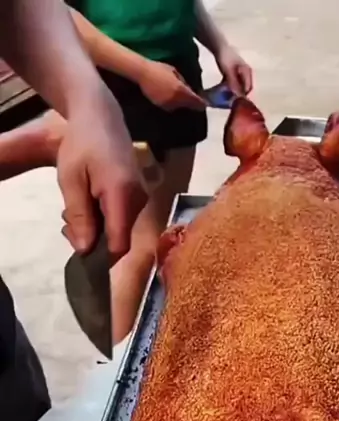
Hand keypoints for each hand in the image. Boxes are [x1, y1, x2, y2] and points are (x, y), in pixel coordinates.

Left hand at [57, 86, 146, 260]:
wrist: (102, 116)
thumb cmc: (81, 144)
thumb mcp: (70, 180)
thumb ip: (79, 216)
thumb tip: (85, 250)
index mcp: (123, 195)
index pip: (119, 245)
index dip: (100, 257)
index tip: (78, 248)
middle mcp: (139, 200)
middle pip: (119, 240)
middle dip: (92, 240)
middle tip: (67, 224)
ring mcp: (142, 198)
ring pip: (119, 231)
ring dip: (95, 228)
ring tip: (74, 211)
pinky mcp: (139, 196)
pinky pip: (122, 219)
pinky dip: (103, 218)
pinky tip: (88, 203)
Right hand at [138, 60, 204, 111]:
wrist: (143, 73)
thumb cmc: (159, 69)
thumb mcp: (174, 72)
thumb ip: (183, 82)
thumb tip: (189, 89)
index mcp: (180, 90)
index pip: (195, 100)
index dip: (201, 103)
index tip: (205, 103)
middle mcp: (175, 100)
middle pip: (188, 105)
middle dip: (192, 103)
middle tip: (196, 101)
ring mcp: (167, 105)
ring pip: (180, 107)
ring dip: (182, 103)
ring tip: (183, 98)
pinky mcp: (160, 106)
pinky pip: (171, 107)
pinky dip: (174, 104)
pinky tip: (172, 98)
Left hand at [215, 44, 252, 96]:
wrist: (219, 46)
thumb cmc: (225, 57)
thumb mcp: (228, 71)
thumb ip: (233, 82)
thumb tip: (238, 96)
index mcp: (247, 71)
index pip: (248, 88)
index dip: (242, 96)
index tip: (234, 103)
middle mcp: (247, 73)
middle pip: (245, 89)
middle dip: (238, 95)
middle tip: (229, 101)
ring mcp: (242, 73)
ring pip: (240, 87)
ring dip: (234, 92)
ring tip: (226, 97)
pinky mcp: (236, 74)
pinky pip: (235, 84)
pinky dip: (231, 88)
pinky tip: (224, 90)